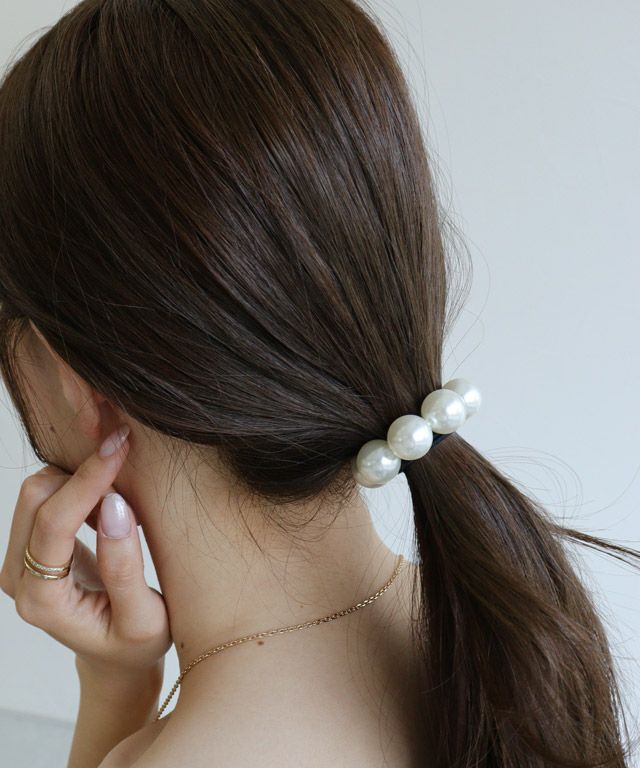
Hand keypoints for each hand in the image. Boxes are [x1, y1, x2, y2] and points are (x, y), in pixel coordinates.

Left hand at [0, 425, 171, 679]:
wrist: (116, 658)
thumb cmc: (135, 645)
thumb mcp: (144, 619)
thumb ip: (125, 567)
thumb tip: (113, 506)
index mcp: (43, 601)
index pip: (54, 522)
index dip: (88, 479)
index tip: (120, 447)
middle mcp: (19, 578)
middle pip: (35, 496)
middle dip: (82, 472)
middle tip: (125, 462)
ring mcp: (20, 562)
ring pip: (37, 490)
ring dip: (79, 479)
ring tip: (120, 496)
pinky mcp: (30, 548)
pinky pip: (45, 497)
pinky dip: (77, 486)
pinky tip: (106, 502)